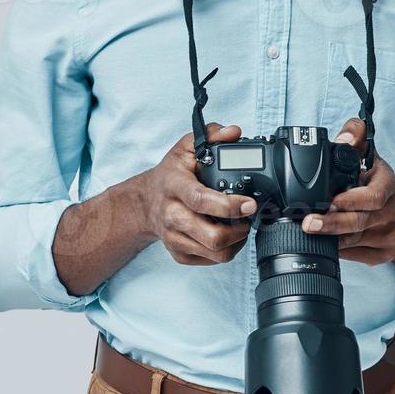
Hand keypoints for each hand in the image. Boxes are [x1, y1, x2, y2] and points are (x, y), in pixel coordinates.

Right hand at [135, 123, 256, 265]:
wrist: (146, 202)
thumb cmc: (171, 174)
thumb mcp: (186, 148)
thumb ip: (211, 135)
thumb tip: (233, 132)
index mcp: (174, 186)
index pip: (201, 201)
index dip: (229, 205)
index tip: (249, 203)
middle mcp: (172, 215)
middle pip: (212, 237)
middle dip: (239, 230)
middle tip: (248, 217)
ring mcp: (174, 238)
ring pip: (215, 253)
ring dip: (237, 242)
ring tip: (241, 226)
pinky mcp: (179, 254)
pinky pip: (211, 261)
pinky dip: (226, 251)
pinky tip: (227, 235)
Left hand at [300, 118, 394, 265]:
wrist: (390, 205)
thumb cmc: (370, 177)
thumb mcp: (364, 151)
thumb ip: (354, 135)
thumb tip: (344, 138)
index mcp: (388, 184)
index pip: (374, 196)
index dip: (350, 201)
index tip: (328, 202)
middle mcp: (393, 211)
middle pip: (360, 222)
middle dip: (332, 223)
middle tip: (308, 223)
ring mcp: (390, 234)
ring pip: (356, 241)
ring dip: (332, 239)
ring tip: (309, 234)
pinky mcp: (385, 253)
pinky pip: (358, 256)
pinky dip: (340, 252)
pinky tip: (325, 245)